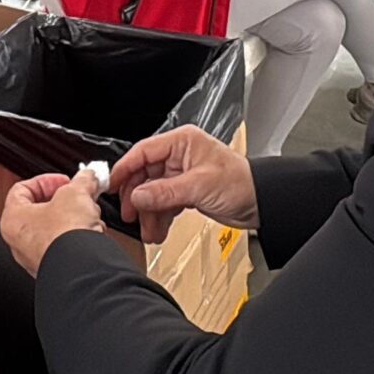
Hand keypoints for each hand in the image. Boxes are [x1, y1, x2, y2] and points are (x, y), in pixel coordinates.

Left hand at [0, 169, 103, 276]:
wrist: (81, 267)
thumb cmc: (65, 234)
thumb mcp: (76, 193)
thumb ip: (82, 181)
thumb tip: (88, 177)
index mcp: (12, 218)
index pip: (22, 190)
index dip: (46, 181)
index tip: (64, 181)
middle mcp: (19, 242)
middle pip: (39, 211)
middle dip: (64, 200)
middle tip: (79, 195)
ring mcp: (36, 258)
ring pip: (53, 230)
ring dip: (73, 219)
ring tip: (88, 215)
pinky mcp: (54, 269)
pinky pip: (63, 248)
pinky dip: (77, 239)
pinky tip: (90, 234)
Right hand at [110, 125, 257, 244]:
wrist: (261, 202)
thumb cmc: (241, 183)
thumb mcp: (198, 186)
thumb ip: (164, 192)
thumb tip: (137, 195)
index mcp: (182, 142)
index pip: (143, 152)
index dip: (125, 169)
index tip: (111, 185)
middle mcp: (179, 155)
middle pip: (145, 174)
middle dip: (137, 197)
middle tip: (130, 214)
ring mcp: (182, 174)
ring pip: (153, 192)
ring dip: (149, 212)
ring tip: (148, 230)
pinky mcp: (187, 191)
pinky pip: (165, 203)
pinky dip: (160, 217)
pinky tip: (158, 230)